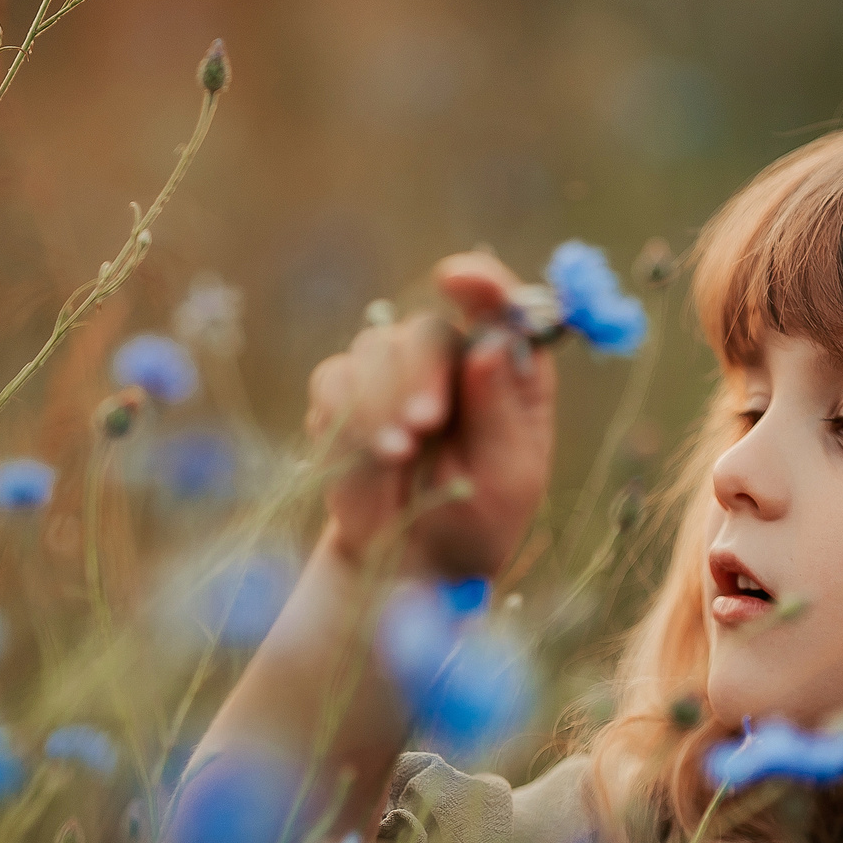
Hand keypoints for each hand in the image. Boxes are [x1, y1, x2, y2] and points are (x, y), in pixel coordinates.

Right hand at [304, 252, 556, 578]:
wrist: (412, 563)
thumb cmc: (476, 519)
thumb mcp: (509, 476)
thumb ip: (500, 411)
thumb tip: (492, 345)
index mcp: (507, 370)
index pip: (500, 305)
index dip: (482, 283)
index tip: (457, 279)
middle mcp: (451, 359)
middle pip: (427, 328)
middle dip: (421, 373)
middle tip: (423, 424)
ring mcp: (394, 373)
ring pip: (375, 349)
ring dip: (383, 403)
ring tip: (398, 458)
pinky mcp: (345, 395)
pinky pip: (334, 379)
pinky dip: (348, 414)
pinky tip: (372, 454)